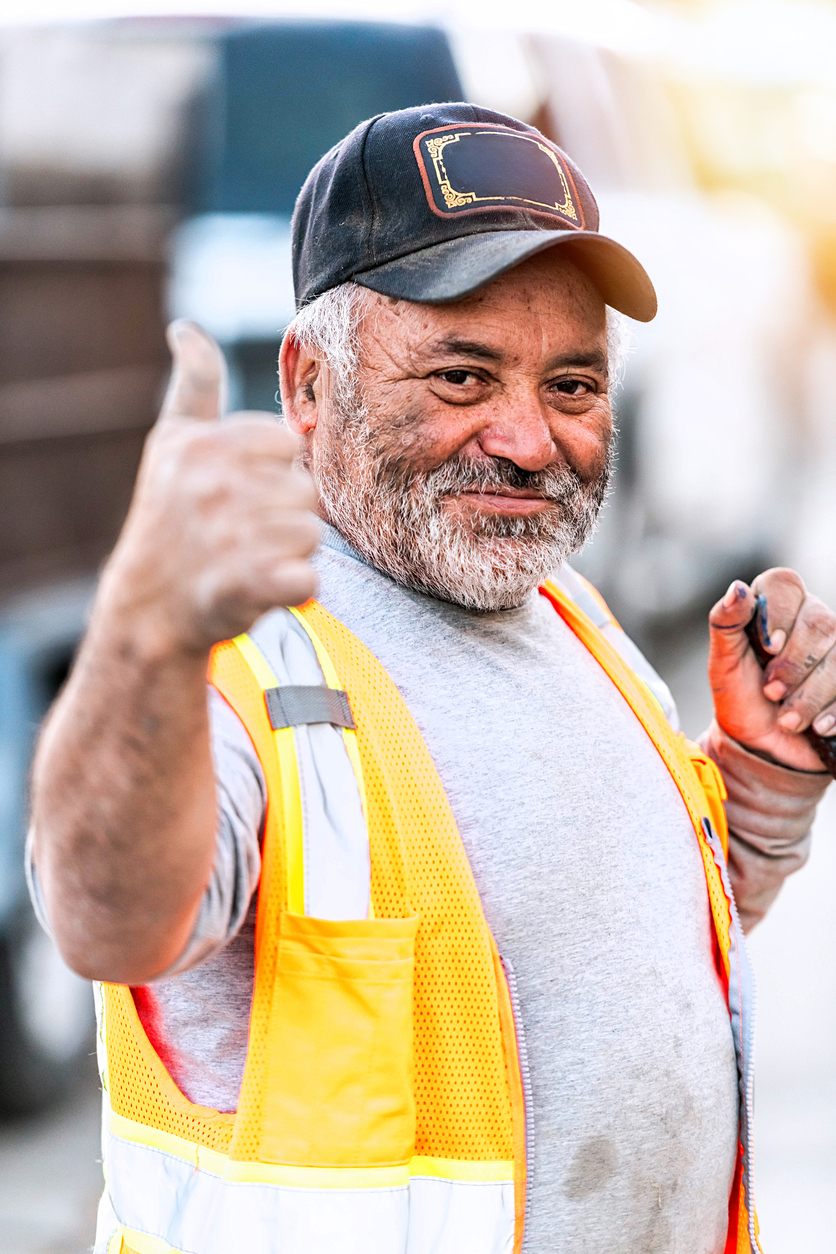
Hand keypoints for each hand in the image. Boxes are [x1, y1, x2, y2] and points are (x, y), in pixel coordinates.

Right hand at [99, 321, 319, 653]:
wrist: (148, 610)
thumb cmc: (167, 520)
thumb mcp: (171, 444)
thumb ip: (194, 385)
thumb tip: (186, 329)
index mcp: (204, 445)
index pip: (285, 444)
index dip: (269, 472)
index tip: (234, 492)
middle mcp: (214, 486)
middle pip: (304, 490)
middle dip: (281, 515)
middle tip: (237, 535)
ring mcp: (231, 537)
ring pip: (311, 535)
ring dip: (287, 555)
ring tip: (245, 561)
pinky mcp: (249, 586)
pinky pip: (309, 579)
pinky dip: (293, 591)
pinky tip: (259, 589)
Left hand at [708, 567, 835, 771]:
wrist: (761, 743)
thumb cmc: (740, 695)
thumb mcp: (723, 663)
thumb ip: (725, 623)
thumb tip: (736, 589)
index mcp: (777, 606)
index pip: (784, 584)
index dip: (779, 611)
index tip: (768, 646)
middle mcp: (812, 619)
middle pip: (821, 623)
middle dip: (794, 664)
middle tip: (771, 692)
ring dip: (811, 694)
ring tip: (787, 720)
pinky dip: (834, 710)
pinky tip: (818, 727)